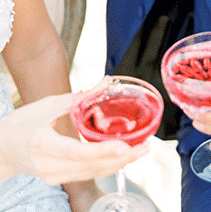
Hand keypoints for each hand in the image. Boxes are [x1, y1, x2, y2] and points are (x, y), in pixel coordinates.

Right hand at [0, 93, 147, 184]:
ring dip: (118, 165)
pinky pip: (86, 175)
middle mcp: (47, 164)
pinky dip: (106, 167)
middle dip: (120, 159)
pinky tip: (123, 158)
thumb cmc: (23, 122)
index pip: (77, 151)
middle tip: (144, 146)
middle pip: (89, 166)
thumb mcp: (48, 104)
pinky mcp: (57, 180)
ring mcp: (52, 176)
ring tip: (141, 151)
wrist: (2, 148)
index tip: (125, 146)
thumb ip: (79, 97)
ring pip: (91, 173)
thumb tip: (107, 82)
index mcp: (42, 143)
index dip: (103, 151)